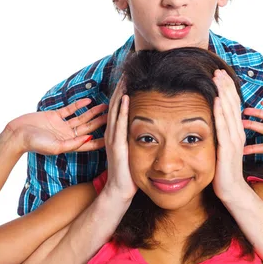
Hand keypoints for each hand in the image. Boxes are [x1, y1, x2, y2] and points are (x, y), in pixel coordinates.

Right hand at [6, 98, 107, 154]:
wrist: (17, 134)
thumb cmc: (35, 144)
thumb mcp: (56, 147)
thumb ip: (73, 143)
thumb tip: (90, 138)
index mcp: (69, 144)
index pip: (90, 143)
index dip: (102, 140)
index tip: (115, 136)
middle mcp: (68, 135)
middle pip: (89, 128)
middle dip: (101, 122)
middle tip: (115, 115)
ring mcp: (62, 125)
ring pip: (82, 118)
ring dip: (93, 112)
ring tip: (105, 106)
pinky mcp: (54, 115)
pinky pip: (69, 110)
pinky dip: (78, 105)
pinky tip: (88, 100)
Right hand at [103, 78, 138, 201]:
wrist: (119, 192)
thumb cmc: (130, 174)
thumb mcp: (135, 150)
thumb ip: (137, 138)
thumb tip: (150, 128)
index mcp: (116, 133)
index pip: (119, 107)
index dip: (123, 92)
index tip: (130, 77)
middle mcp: (112, 133)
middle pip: (115, 104)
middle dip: (121, 87)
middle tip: (127, 71)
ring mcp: (113, 139)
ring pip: (115, 111)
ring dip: (120, 93)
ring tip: (125, 78)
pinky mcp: (116, 147)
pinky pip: (119, 125)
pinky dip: (122, 110)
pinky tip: (126, 98)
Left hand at [212, 70, 250, 200]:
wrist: (232, 192)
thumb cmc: (224, 171)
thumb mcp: (221, 148)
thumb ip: (219, 134)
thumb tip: (210, 121)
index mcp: (236, 132)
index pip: (233, 105)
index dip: (227, 89)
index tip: (219, 74)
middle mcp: (237, 133)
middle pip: (232, 104)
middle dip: (225, 86)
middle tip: (218, 70)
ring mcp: (234, 140)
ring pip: (229, 111)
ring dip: (223, 93)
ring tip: (217, 78)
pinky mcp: (228, 149)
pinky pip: (224, 127)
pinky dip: (221, 112)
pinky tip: (217, 100)